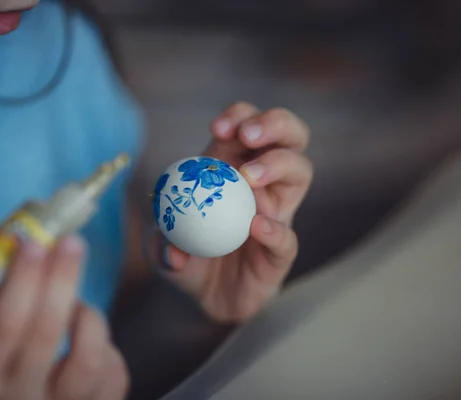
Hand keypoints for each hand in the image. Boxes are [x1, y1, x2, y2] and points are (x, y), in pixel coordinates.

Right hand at [0, 235, 128, 399]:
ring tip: (76, 305)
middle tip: (71, 243)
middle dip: (61, 279)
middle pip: (47, 333)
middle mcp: (19, 399)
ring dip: (87, 317)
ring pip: (88, 358)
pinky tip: (89, 341)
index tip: (32, 243)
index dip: (20, 281)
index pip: (1, 327)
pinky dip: (107, 347)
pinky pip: (114, 374)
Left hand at [157, 103, 311, 322]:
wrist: (205, 299)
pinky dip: (274, 228)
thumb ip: (160, 243)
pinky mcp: (281, 251)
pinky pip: (288, 236)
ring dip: (278, 164)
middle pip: (288, 136)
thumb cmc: (186, 258)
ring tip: (250, 176)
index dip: (238, 118)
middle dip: (274, 124)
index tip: (217, 129)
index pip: (246, 127)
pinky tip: (255, 226)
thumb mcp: (160, 247)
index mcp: (232, 168)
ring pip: (300, 172)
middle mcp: (262, 184)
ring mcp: (277, 214)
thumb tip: (172, 247)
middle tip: (248, 136)